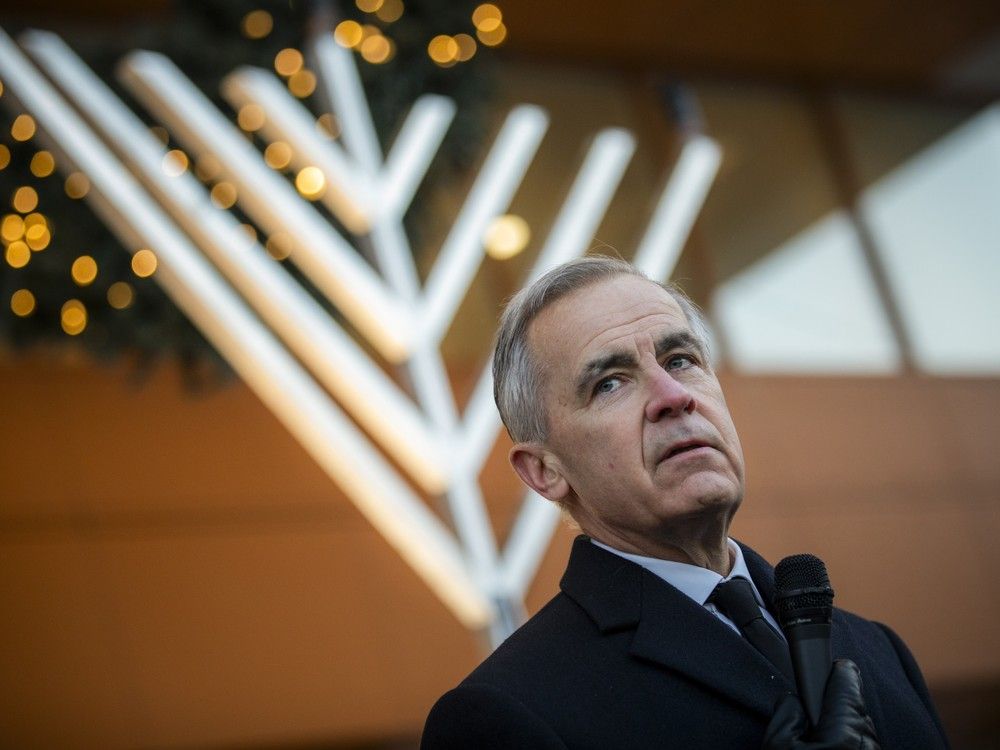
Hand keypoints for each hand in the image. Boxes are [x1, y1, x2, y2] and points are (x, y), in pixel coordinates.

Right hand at [762, 659, 879, 748]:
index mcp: (842, 732)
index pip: (847, 681)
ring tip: (818, 743)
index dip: (833, 671)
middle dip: (832, 705)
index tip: (827, 669)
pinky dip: (848, 744)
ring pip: (860, 725)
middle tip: (810, 722)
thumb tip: (795, 699)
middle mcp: (866, 744)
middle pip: (853, 703)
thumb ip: (787, 710)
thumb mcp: (776, 744)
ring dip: (842, 726)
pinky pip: (864, 744)